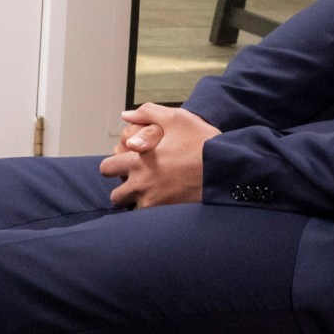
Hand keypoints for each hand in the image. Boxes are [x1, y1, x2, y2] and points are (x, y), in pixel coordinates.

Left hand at [97, 103, 219, 208]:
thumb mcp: (176, 118)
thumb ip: (147, 113)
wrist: (226, 167)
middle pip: (116, 196)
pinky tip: (165, 202)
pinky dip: (154, 212)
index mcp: (137, 161)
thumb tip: (125, 115)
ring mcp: (153, 202)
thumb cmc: (202, 141)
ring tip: (153, 194)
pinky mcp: (168, 215)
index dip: (113, 166)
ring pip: (133, 209)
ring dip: (138, 203)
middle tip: (137, 183)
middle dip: (123, 190)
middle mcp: (141, 184)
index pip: (106, 168)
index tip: (124, 166)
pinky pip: (150, 219)